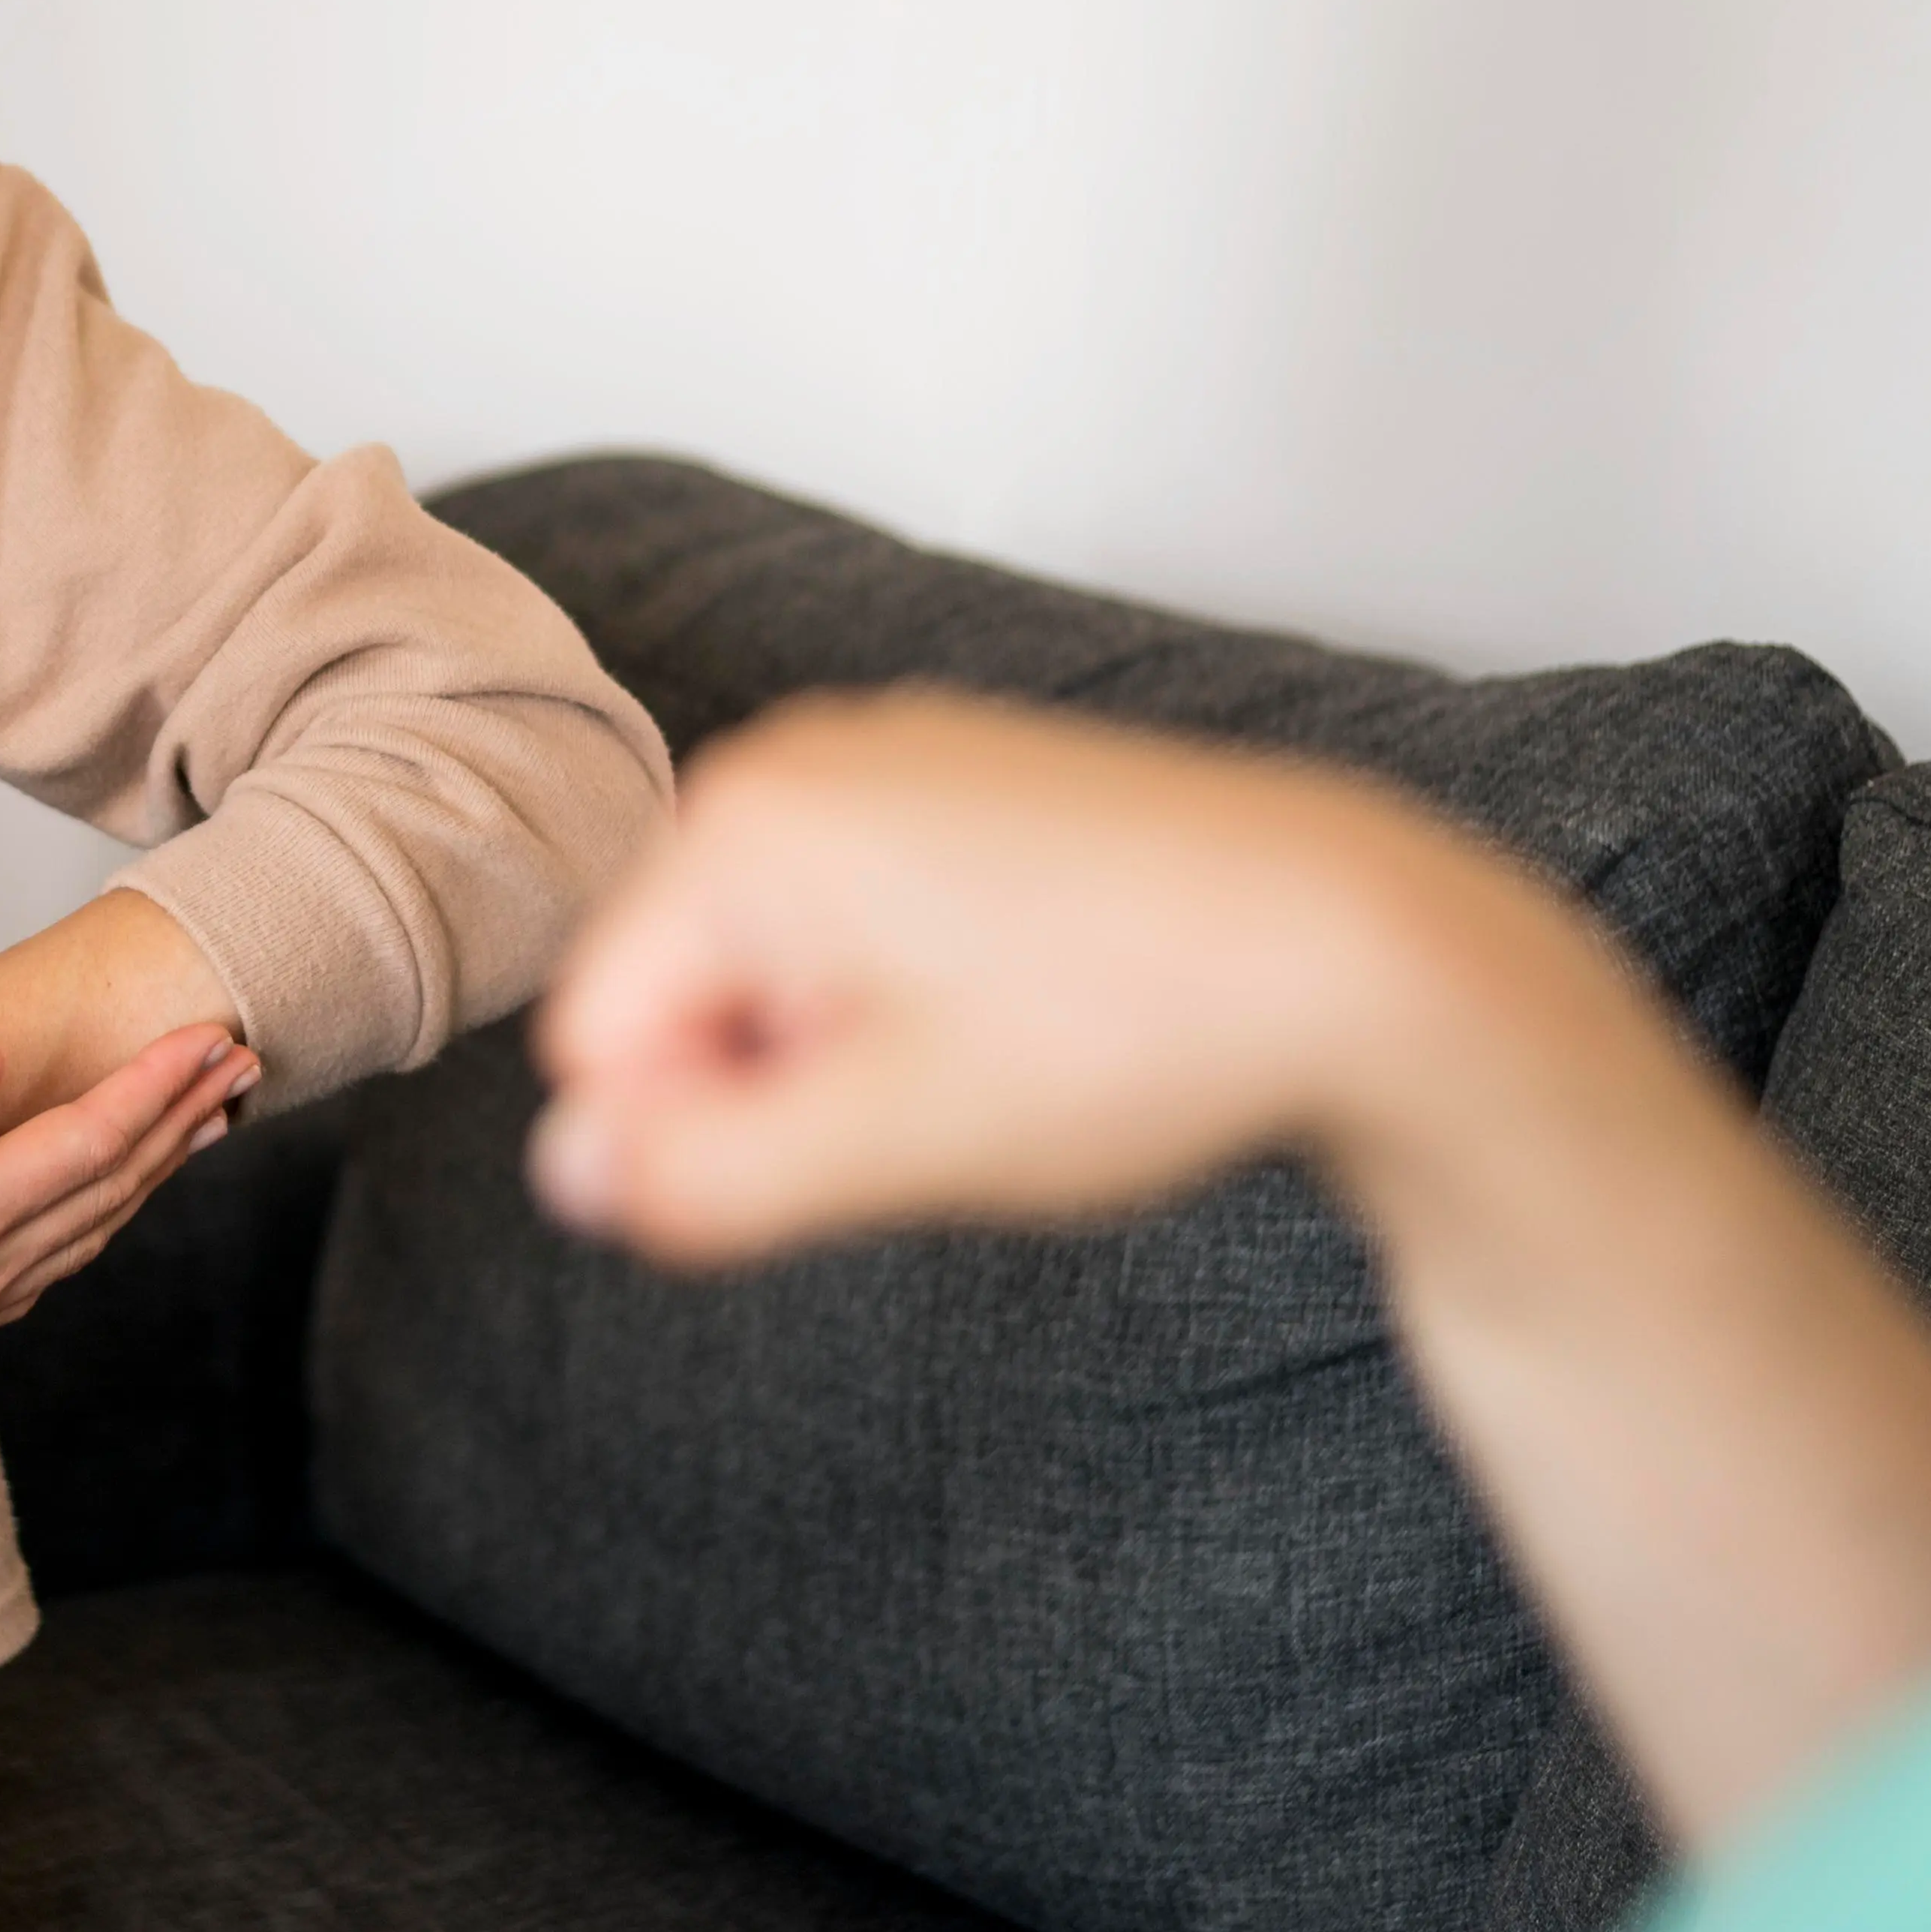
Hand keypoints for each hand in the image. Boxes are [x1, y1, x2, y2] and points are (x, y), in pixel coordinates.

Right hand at [0, 1013, 260, 1500]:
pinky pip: (42, 1273)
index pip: (85, 1146)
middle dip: (179, 1122)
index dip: (156, 1089)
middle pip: (107, 1189)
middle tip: (242, 1066)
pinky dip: (91, 1227)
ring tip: (197, 1129)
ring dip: (149, 1175)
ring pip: (84, 1235)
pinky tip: (88, 1221)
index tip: (216, 1039)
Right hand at [527, 687, 1597, 1268]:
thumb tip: (569, 1177)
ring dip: (853, 1047)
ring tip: (1001, 1056)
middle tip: (944, 1101)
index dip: (710, 1134)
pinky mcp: (958, 776)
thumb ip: (702, 1176)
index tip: (865, 1134)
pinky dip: (919, 989)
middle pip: (681, 991)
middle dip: (779, 1079)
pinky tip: (1036, 1009)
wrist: (1361, 943)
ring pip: (777, 963)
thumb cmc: (1136, 1035)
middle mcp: (789, 759)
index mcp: (742, 828)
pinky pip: (860, 915)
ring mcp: (881, 754)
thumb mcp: (896, 1143)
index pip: (598, 1044)